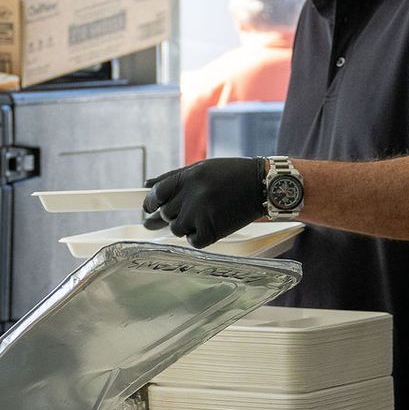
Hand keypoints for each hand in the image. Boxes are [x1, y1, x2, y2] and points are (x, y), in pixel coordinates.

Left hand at [141, 157, 265, 248]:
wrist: (262, 185)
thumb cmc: (232, 174)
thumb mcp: (201, 168)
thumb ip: (172, 177)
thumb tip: (146, 186)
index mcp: (187, 178)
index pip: (156, 194)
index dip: (150, 203)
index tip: (148, 208)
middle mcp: (191, 195)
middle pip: (166, 214)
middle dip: (168, 217)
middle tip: (179, 216)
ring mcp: (201, 214)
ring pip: (177, 229)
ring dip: (184, 227)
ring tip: (200, 218)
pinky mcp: (212, 230)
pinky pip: (193, 241)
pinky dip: (197, 238)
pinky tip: (208, 228)